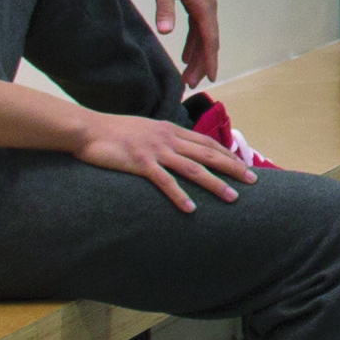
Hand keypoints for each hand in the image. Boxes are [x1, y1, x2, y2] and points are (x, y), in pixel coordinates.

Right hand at [69, 104, 248, 210]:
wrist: (86, 130)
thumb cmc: (112, 132)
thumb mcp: (144, 130)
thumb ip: (161, 138)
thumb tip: (175, 148)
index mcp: (169, 130)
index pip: (206, 142)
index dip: (227, 153)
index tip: (243, 164)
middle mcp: (167, 138)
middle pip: (208, 154)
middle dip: (233, 168)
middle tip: (252, 181)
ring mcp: (155, 150)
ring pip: (193, 168)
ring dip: (215, 184)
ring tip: (232, 198)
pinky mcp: (140, 163)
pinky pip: (165, 182)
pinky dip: (180, 196)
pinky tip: (191, 209)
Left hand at [141, 0, 220, 86]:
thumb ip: (164, 8)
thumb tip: (166, 32)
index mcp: (203, 4)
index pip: (209, 38)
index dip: (209, 59)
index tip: (210, 78)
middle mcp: (208, 5)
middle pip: (208, 40)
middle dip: (201, 63)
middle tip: (190, 85)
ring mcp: (203, 3)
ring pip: (203, 35)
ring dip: (197, 55)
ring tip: (188, 75)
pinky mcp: (196, 0)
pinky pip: (198, 27)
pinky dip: (193, 42)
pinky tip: (185, 54)